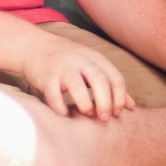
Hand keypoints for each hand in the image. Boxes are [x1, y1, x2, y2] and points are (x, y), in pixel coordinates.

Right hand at [20, 33, 134, 120]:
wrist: (33, 46)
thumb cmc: (67, 61)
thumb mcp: (91, 66)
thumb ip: (111, 84)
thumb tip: (131, 107)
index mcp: (95, 59)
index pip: (115, 78)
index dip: (119, 98)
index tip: (116, 113)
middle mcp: (80, 61)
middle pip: (100, 80)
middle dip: (106, 102)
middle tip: (104, 118)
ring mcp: (63, 68)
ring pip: (77, 86)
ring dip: (85, 104)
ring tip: (86, 115)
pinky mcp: (46, 77)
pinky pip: (54, 96)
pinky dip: (61, 109)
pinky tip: (65, 116)